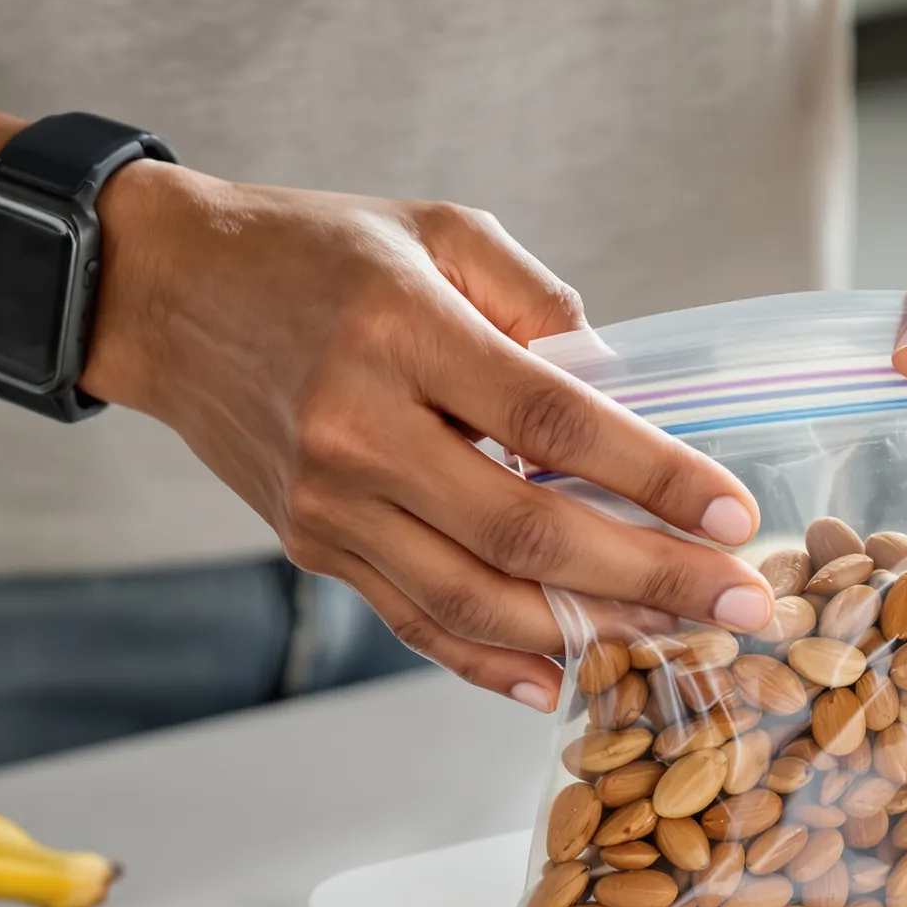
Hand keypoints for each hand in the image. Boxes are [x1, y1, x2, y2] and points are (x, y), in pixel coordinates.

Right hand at [82, 163, 772, 709]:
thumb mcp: (438, 231)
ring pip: (475, 599)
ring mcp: (329, 502)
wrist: (164, 292)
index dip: (651, 476)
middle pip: (526, 533)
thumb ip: (540, 304)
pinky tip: (561, 675)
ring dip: (587, 631)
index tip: (730, 513)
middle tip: (741, 603)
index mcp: (403, 332)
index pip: (552, 423)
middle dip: (650, 579)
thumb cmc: (314, 251)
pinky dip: (491, 659)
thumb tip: (627, 393)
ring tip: (676, 638)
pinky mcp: (313, 545)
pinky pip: (414, 622)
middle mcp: (359, 429)